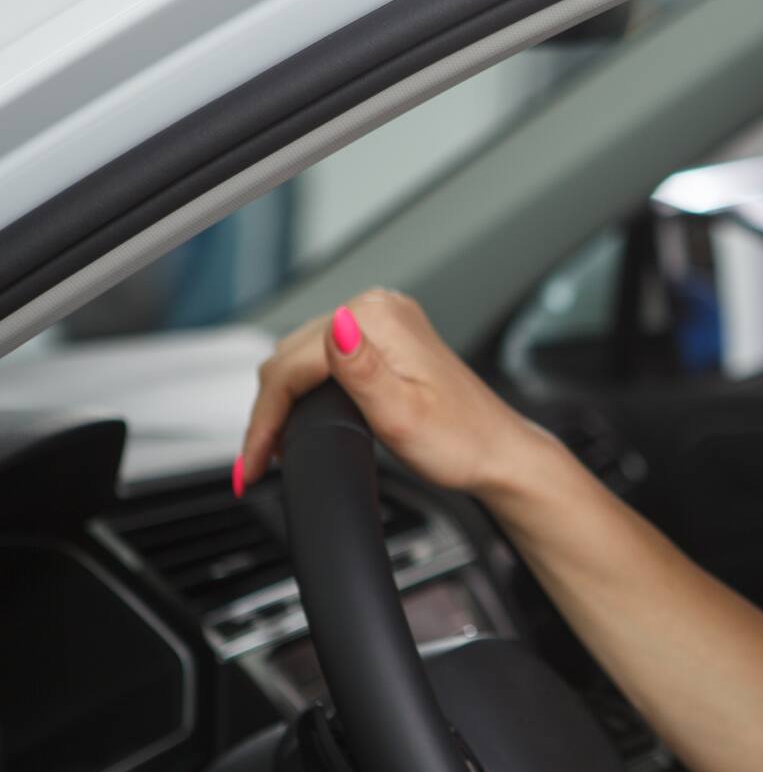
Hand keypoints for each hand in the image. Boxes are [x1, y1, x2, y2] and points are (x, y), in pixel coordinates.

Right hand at [236, 288, 556, 499]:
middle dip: (269, 412)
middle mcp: (380, 309)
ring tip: (272, 449)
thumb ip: (361, 371)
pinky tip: (300, 422)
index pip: (293, 364)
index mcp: (378, 319)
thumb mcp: (402, 415)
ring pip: (303, 359)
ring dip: (284, 403)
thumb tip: (335, 329)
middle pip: (291, 358)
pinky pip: (327, 360)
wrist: (499, 454)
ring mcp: (384, 322)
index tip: (253, 460)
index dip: (266, 417)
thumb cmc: (462, 442)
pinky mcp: (387, 341)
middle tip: (256, 462)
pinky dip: (307, 392)